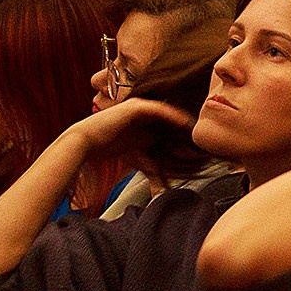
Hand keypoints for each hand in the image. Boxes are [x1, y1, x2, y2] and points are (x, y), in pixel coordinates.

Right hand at [61, 96, 194, 159]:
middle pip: (173, 120)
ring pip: (169, 113)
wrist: (85, 141)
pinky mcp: (137, 106)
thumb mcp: (135, 158)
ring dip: (185, 121)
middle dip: (188, 130)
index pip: (170, 128)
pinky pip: (161, 110)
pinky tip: (186, 123)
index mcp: (145, 124)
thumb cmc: (106, 150)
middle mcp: (144, 113)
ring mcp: (141, 108)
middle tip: (204, 139)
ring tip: (200, 129)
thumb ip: (151, 165)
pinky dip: (174, 116)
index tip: (200, 147)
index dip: (185, 137)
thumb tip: (165, 184)